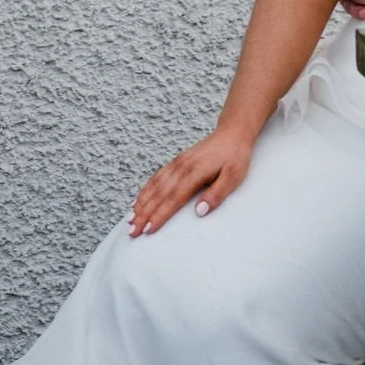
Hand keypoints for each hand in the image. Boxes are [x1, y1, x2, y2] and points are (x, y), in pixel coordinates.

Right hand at [129, 127, 253, 236]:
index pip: (173, 198)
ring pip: (154, 185)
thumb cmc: (235, 156)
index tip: (147, 230)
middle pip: (159, 194)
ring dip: (141, 203)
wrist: (232, 132)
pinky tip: (138, 200)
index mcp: (195, 172)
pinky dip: (145, 189)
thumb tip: (199, 211)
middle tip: (131, 232)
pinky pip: (156, 176)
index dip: (159, 215)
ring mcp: (177, 163)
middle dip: (143, 214)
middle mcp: (182, 167)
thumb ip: (217, 194)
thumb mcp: (234, 176)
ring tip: (129, 220)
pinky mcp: (177, 161)